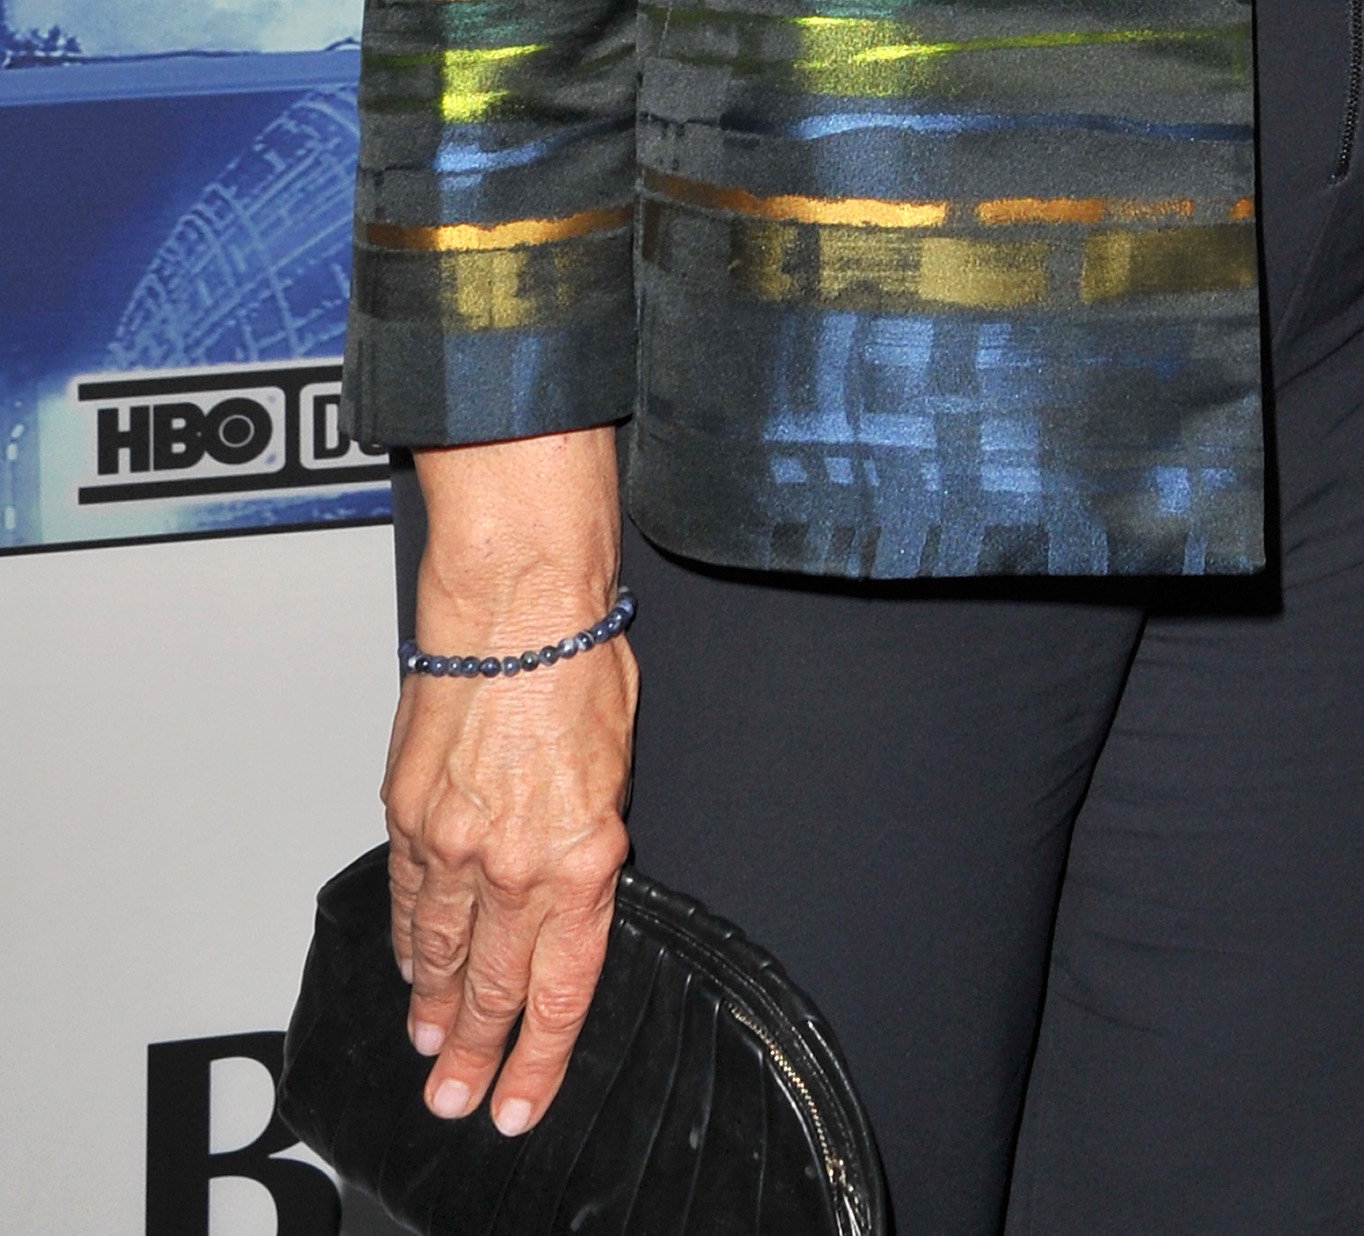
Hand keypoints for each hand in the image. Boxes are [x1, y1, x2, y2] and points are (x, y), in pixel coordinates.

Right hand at [386, 430, 630, 1135]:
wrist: (517, 603)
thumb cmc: (580, 659)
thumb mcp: (620, 762)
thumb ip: (593, 833)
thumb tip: (575, 872)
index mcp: (582, 858)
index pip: (561, 987)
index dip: (540, 1055)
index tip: (522, 1099)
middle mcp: (514, 865)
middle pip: (490, 987)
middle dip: (475, 1054)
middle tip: (459, 1098)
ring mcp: (452, 844)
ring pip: (437, 951)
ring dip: (431, 1005)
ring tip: (429, 1046)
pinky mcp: (406, 812)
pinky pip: (404, 895)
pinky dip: (404, 936)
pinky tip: (406, 962)